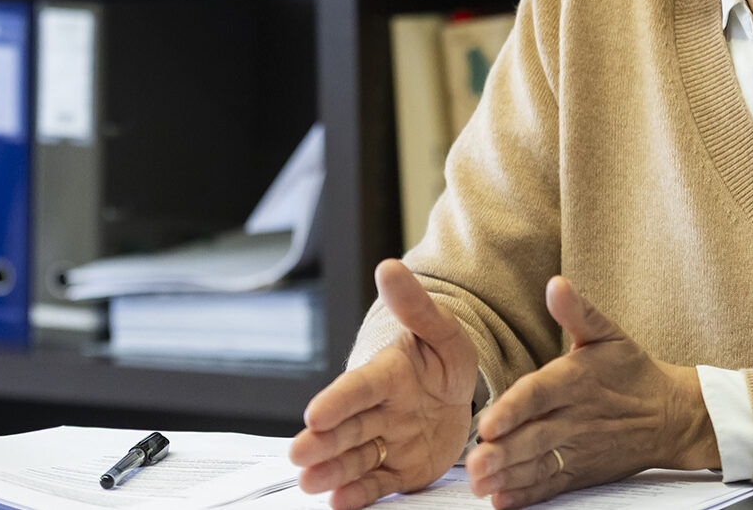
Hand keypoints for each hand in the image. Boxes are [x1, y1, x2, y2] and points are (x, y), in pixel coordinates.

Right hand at [288, 260, 477, 509]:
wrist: (454, 392)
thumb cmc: (443, 356)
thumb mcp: (441, 329)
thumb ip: (415, 305)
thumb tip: (389, 267)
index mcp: (386, 374)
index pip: (360, 387)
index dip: (338, 401)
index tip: (313, 414)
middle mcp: (379, 410)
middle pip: (347, 427)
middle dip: (322, 442)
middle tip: (298, 455)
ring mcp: (386, 441)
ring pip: (355, 458)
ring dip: (332, 470)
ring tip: (309, 483)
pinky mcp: (398, 468)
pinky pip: (378, 483)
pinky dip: (359, 494)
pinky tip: (340, 502)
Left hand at [464, 276, 716, 509]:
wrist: (672, 416)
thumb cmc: (632, 371)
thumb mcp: (608, 333)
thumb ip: (577, 311)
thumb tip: (556, 284)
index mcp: (576, 381)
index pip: (539, 395)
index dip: (513, 410)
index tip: (487, 424)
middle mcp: (575, 418)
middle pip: (534, 437)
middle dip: (502, 453)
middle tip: (473, 465)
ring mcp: (578, 449)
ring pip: (538, 465)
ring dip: (507, 477)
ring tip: (480, 485)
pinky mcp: (581, 472)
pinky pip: (552, 485)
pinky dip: (528, 495)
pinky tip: (502, 501)